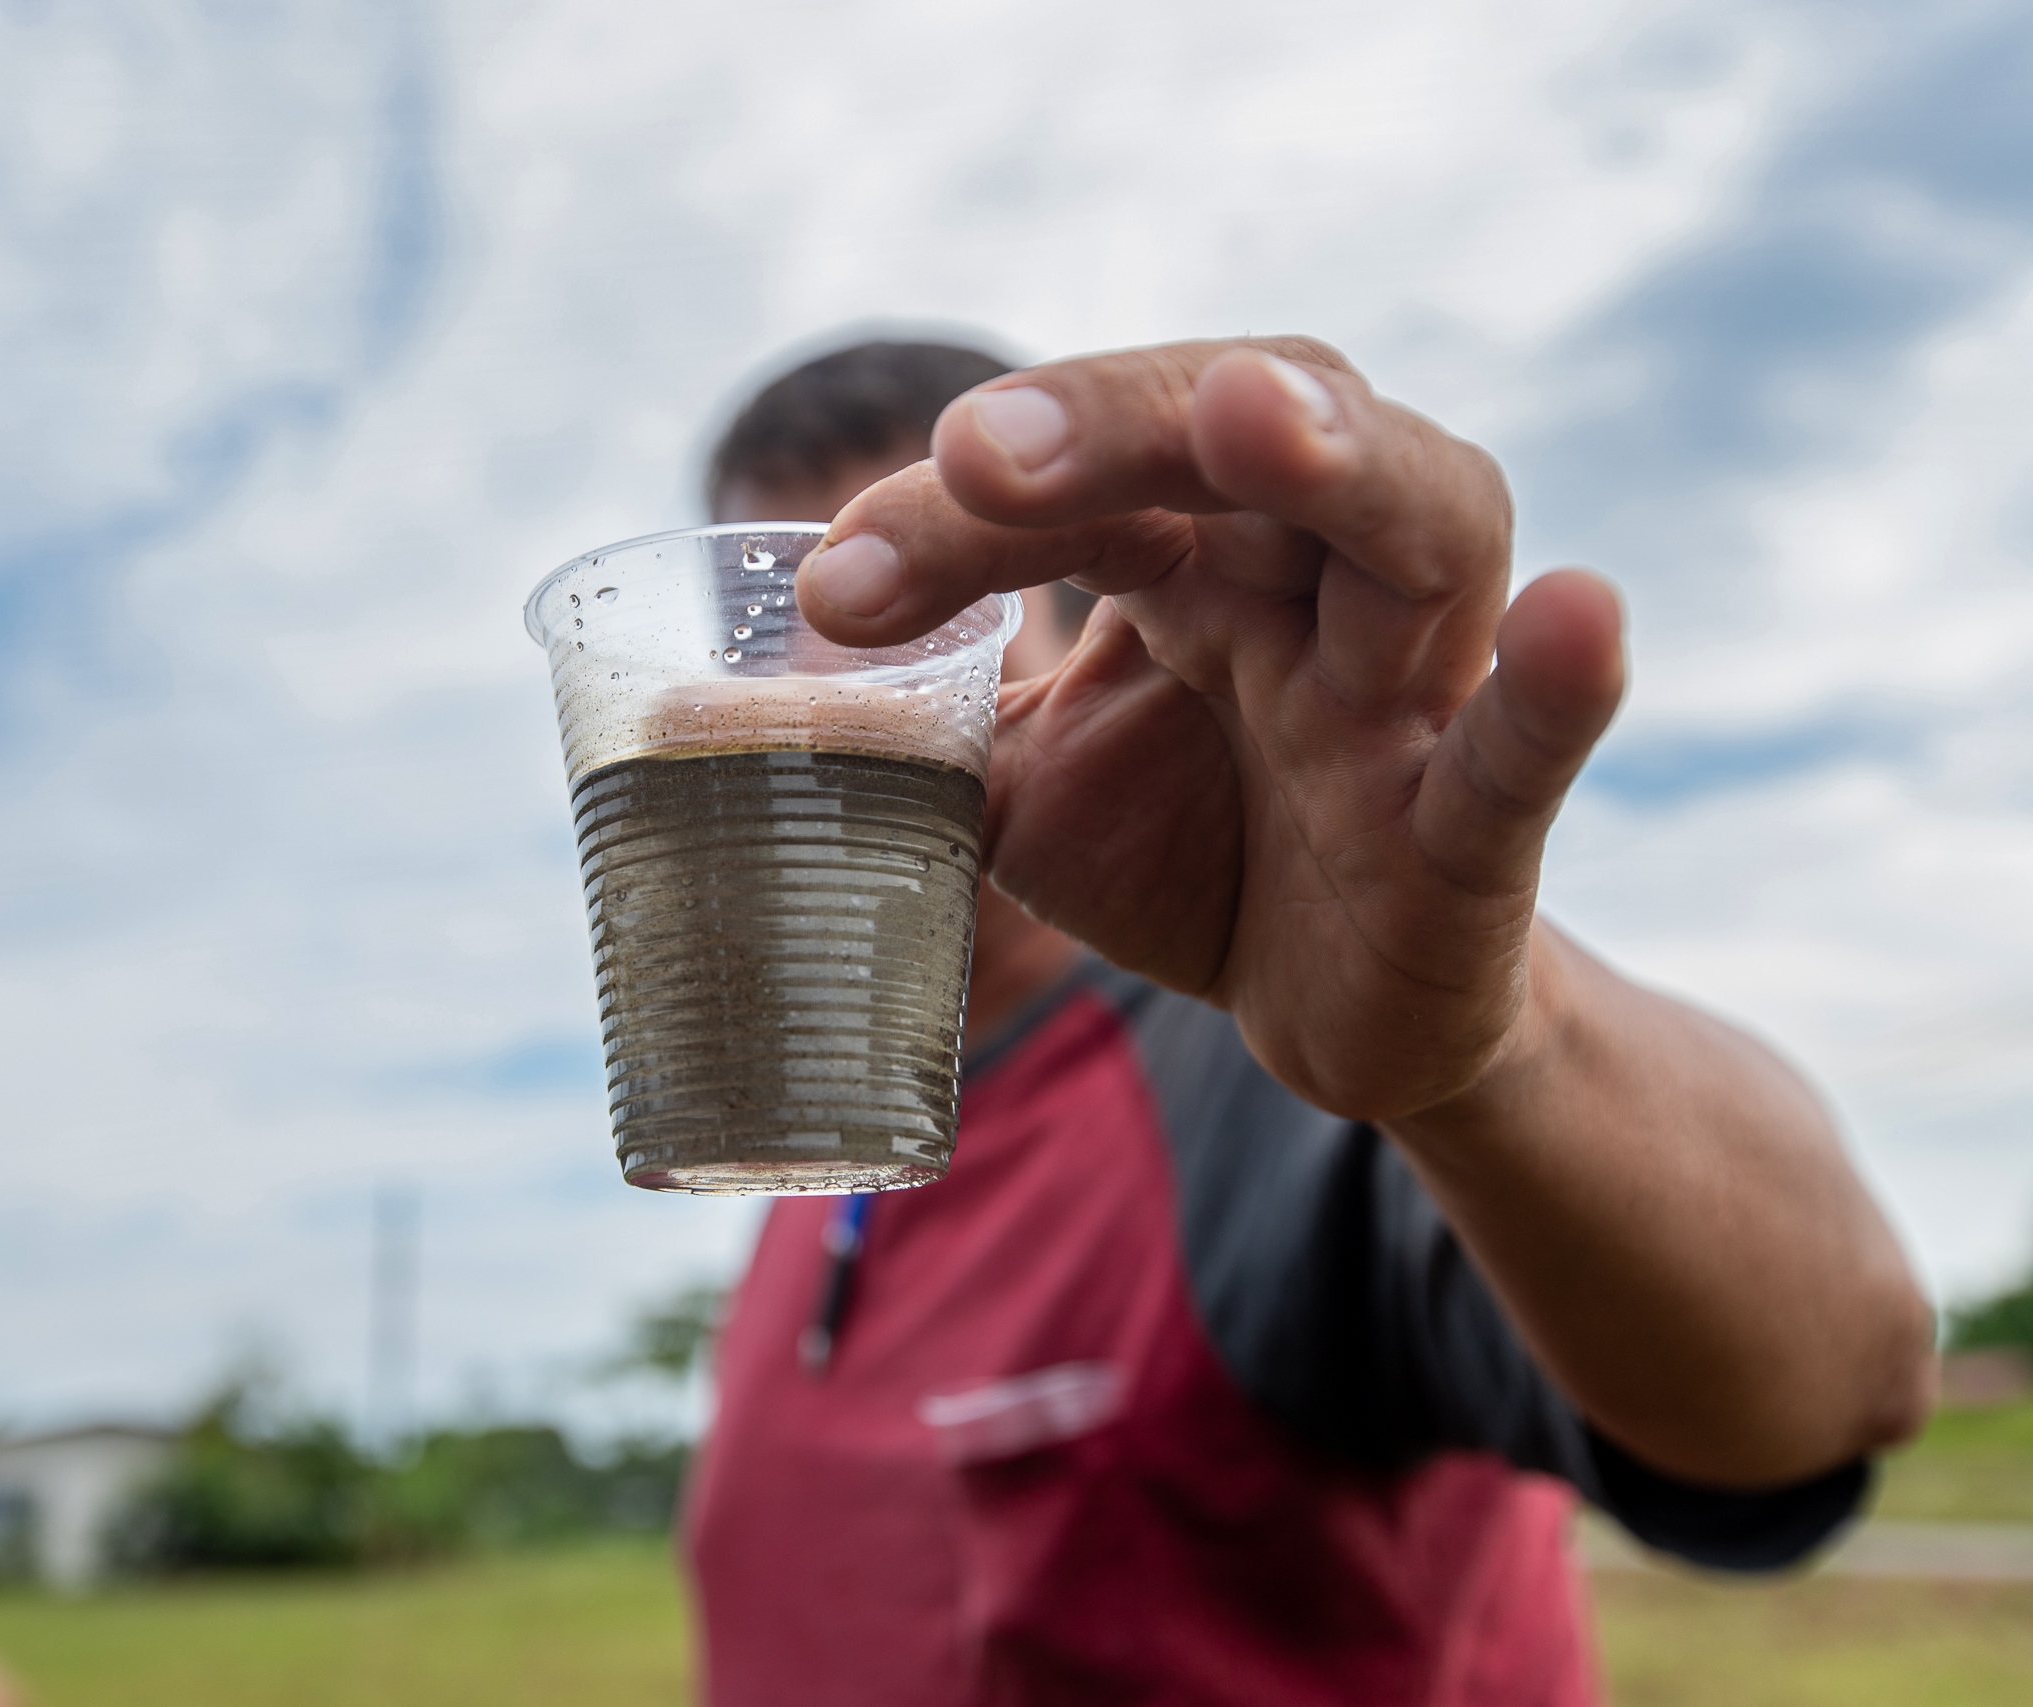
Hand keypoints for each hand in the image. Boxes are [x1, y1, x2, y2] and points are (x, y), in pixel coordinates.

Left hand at [795, 339, 1625, 1119]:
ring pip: (1421, 528)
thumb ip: (903, 739)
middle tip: (980, 450)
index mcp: (1198, 557)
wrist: (1336, 1015)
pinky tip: (1577, 611)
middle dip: (1117, 423)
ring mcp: (1407, 694)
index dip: (957, 514)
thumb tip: (698, 720)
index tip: (833, 594)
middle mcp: (1311, 585)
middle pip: (1251, 434)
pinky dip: (1553, 683)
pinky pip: (1524, 745)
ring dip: (1338, 460)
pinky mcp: (1474, 828)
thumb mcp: (1021, 792)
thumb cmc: (1192, 857)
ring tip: (1250, 415)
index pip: (1082, 481)